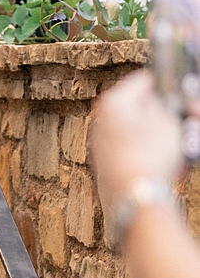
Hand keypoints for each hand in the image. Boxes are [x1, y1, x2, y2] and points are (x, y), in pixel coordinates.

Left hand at [90, 70, 182, 212]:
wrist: (136, 196)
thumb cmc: (151, 157)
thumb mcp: (168, 121)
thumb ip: (162, 105)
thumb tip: (158, 102)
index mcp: (113, 102)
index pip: (141, 81)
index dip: (163, 86)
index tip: (175, 95)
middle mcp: (100, 120)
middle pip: (135, 109)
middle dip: (158, 115)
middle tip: (177, 123)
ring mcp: (100, 143)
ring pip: (134, 132)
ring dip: (155, 137)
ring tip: (174, 148)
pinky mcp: (105, 163)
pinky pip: (130, 152)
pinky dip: (146, 154)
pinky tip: (163, 164)